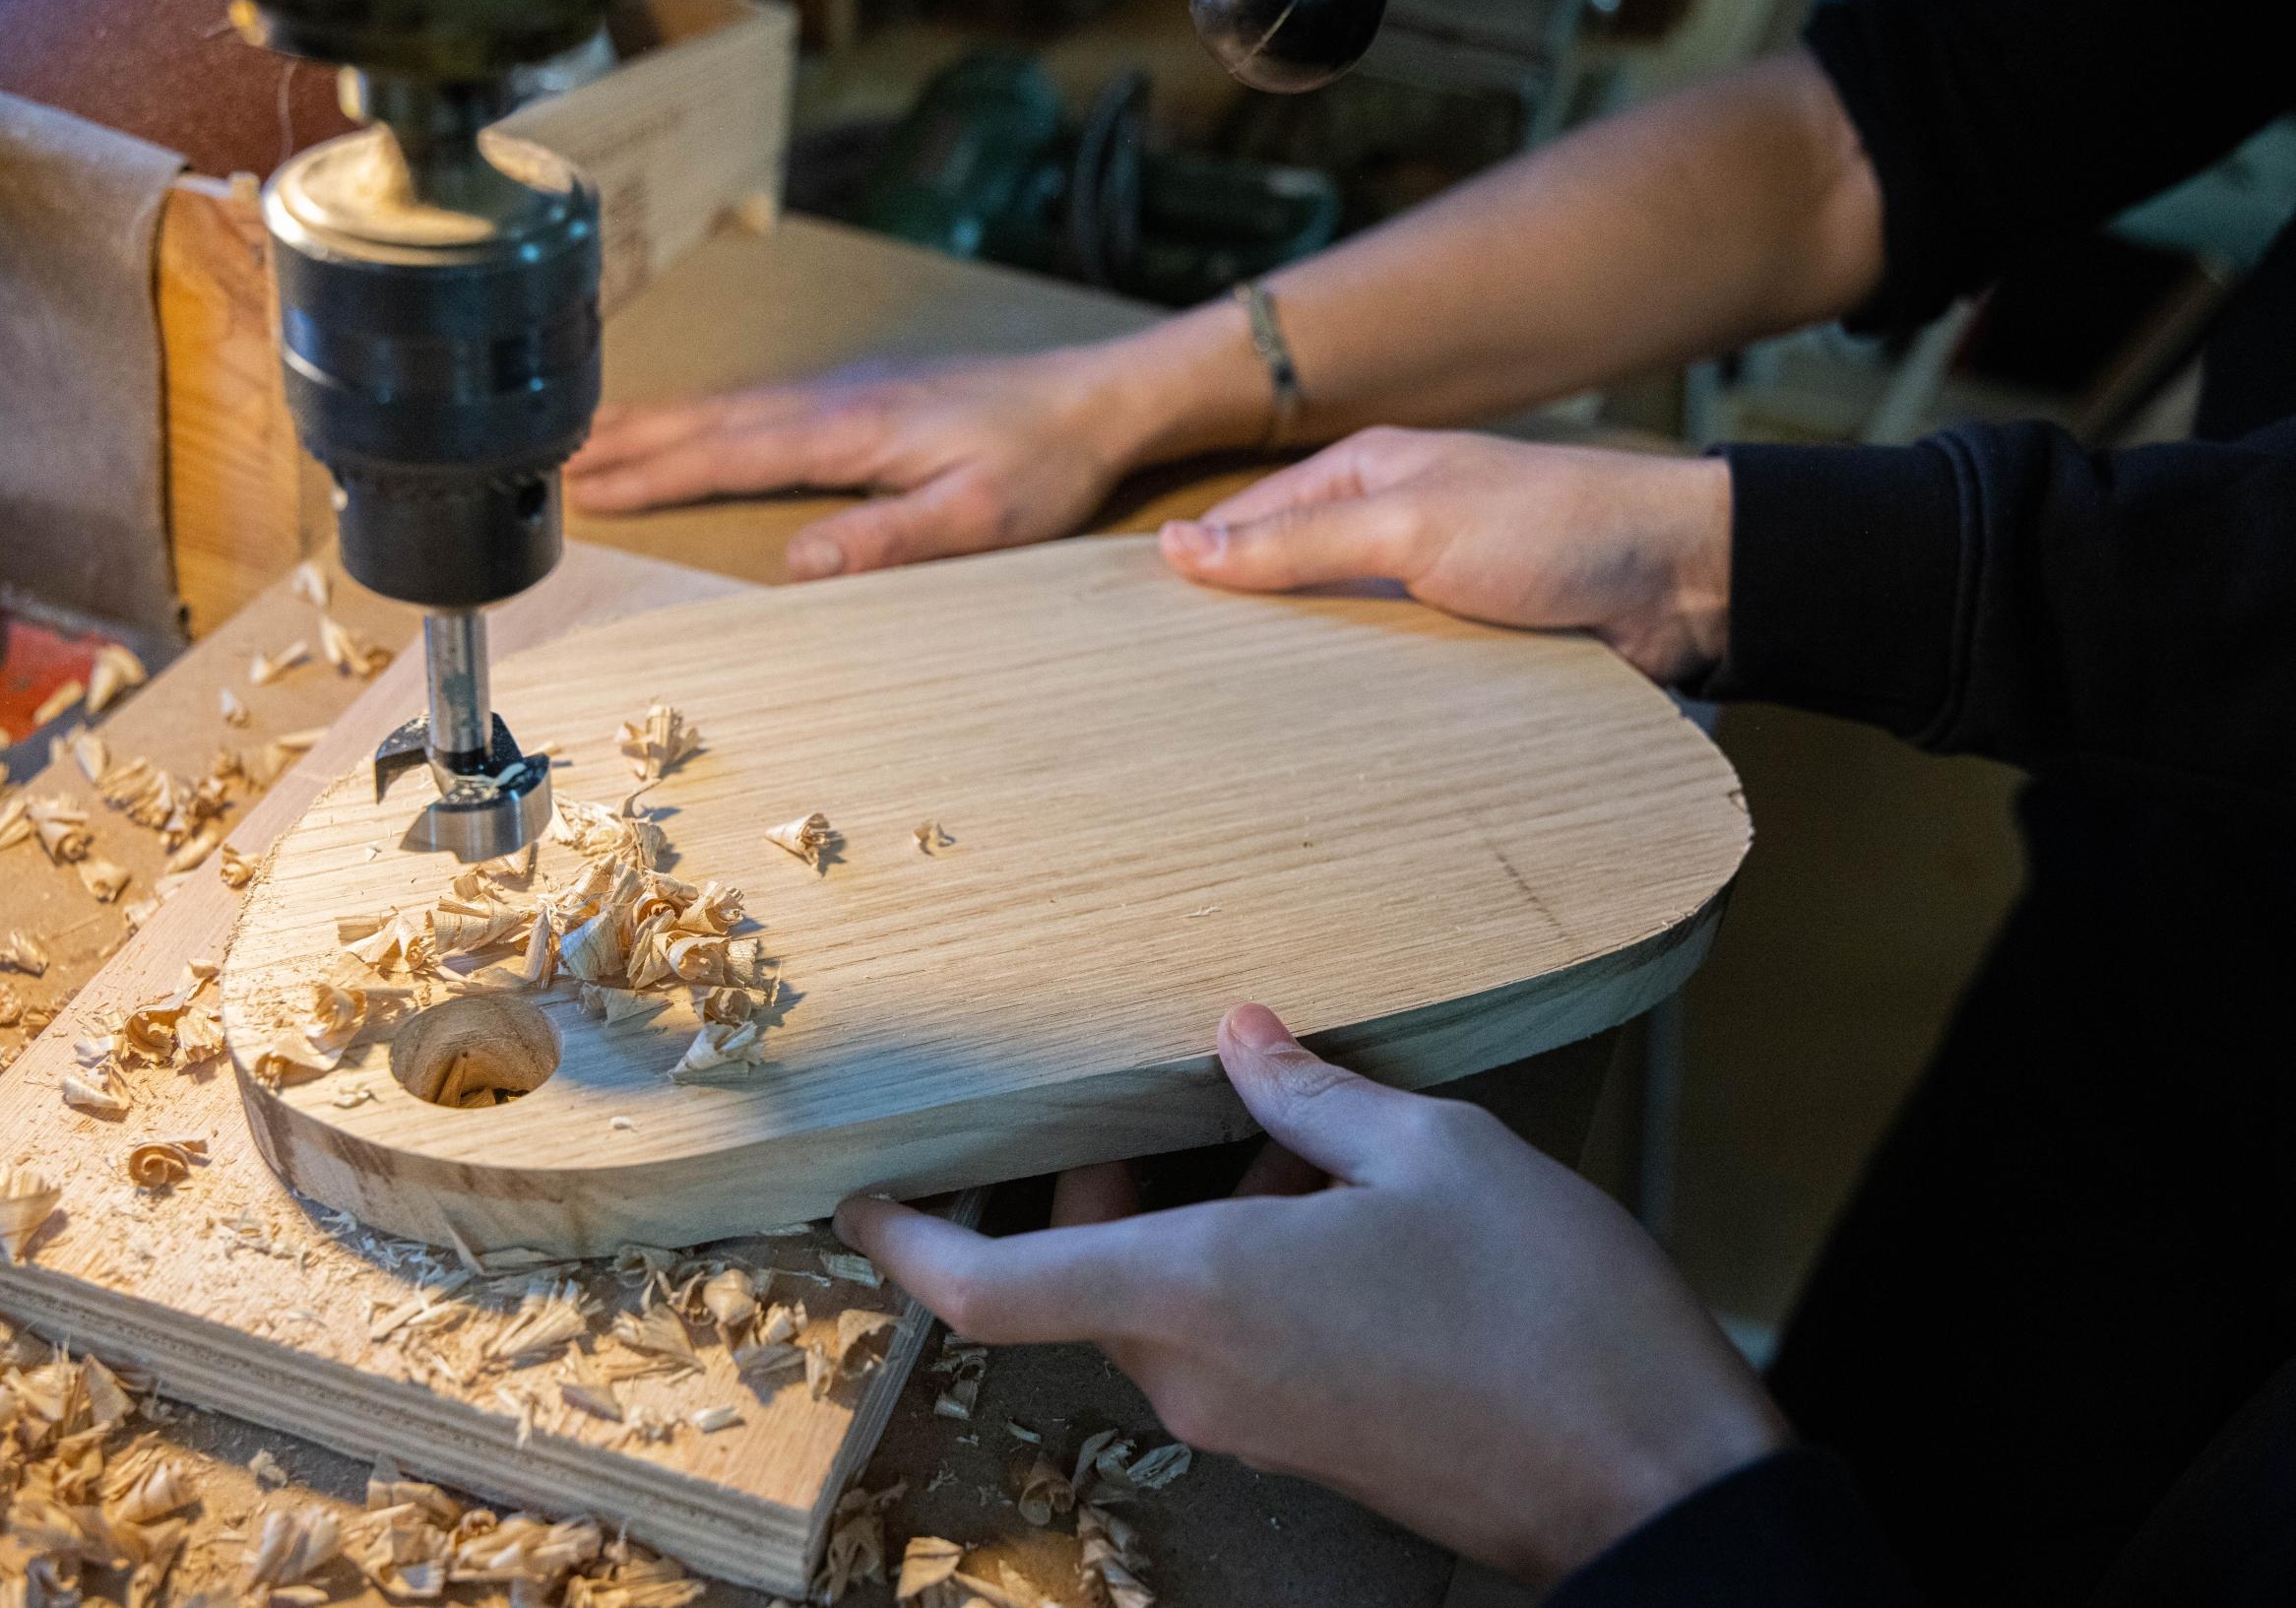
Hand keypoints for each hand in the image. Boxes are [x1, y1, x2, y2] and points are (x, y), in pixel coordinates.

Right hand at [567, 349, 1148, 579]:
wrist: (1098, 398)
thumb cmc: (1043, 461)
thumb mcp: (975, 516)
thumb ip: (886, 538)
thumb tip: (794, 563)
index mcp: (851, 429)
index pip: (730, 451)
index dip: (655, 472)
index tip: (589, 486)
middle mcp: (838, 398)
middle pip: (713, 418)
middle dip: (632, 439)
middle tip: (555, 457)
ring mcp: (849, 388)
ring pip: (733, 404)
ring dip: (662, 421)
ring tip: (597, 436)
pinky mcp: (867, 392)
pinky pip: (763, 401)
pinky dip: (710, 413)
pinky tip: (699, 424)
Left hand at [836, 1005, 1786, 1584]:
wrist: (1655, 1479)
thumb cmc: (1548, 1309)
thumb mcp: (1433, 1153)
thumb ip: (1313, 1093)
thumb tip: (1241, 1037)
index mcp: (1201, 1291)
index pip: (993, 1287)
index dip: (907, 1243)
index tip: (860, 1197)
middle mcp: (1200, 1370)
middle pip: (1086, 1271)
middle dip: (1108, 1173)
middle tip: (1176, 1090)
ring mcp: (1251, 1421)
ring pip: (1167, 1298)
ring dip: (1203, 1211)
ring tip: (1312, 1135)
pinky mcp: (1305, 1442)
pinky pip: (1231, 1341)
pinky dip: (1251, 1264)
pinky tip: (1351, 1208)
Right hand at [1158, 427, 1732, 685]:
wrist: (1682, 584)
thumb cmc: (1556, 527)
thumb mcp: (1409, 523)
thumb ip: (1297, 540)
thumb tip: (1177, 549)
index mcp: (1368, 473)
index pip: (1249, 521)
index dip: (1195, 570)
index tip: (1133, 628)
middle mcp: (1391, 528)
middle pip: (1287, 585)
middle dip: (1237, 633)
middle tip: (1164, 696)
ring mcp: (1426, 593)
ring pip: (1334, 640)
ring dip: (1299, 679)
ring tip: (1226, 737)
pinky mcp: (1464, 652)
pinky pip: (1389, 682)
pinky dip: (1359, 707)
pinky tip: (1317, 746)